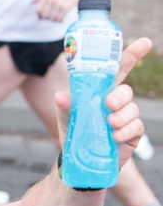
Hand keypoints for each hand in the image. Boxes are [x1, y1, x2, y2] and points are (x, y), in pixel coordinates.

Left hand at [33, 0, 82, 21]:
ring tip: (54, 19)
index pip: (38, 10)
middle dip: (46, 18)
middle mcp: (51, 0)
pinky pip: (60, 18)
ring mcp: (59, 3)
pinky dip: (59, 21)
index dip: (39, 15)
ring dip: (53, 20)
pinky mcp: (66, 7)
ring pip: (52, 18)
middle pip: (45, 15)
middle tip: (48, 18)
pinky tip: (60, 20)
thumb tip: (32, 2)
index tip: (41, 17)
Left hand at [54, 37, 152, 167]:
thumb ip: (64, 108)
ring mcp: (125, 118)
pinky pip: (136, 127)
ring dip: (122, 115)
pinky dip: (126, 130)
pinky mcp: (131, 134)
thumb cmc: (74, 136)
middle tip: (108, 104)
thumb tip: (60, 95)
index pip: (119, 71)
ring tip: (110, 124)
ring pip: (133, 109)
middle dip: (120, 96)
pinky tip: (115, 136)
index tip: (145, 43)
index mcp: (101, 94)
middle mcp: (116, 103)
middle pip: (127, 91)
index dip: (132, 55)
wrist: (79, 163)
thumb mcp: (66, 121)